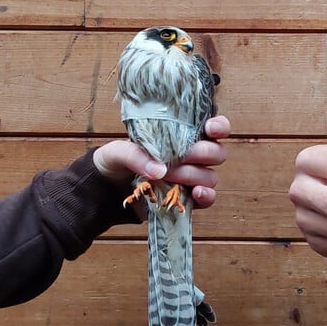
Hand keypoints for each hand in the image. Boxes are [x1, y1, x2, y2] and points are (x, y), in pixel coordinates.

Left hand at [93, 116, 230, 208]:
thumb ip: (135, 155)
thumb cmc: (116, 162)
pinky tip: (195, 193)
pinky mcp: (188, 198)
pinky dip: (206, 196)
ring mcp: (192, 178)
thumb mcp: (117, 151)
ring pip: (211, 176)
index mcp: (182, 136)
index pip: (213, 128)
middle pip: (217, 153)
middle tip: (181, 155)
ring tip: (169, 176)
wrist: (107, 190)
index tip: (210, 129)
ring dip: (193, 175)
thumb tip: (159, 170)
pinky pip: (208, 198)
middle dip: (203, 153)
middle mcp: (193, 157)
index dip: (219, 127)